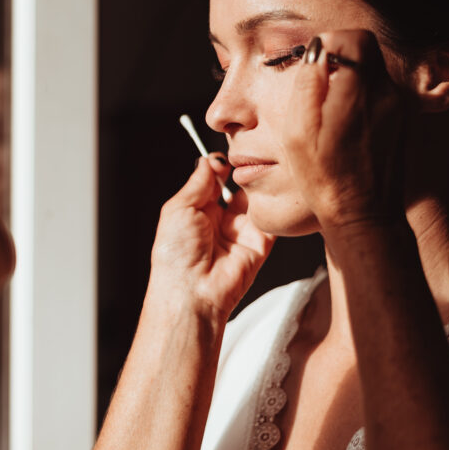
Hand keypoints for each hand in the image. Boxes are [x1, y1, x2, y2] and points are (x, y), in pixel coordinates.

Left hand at [149, 155, 274, 321]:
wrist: (192, 291)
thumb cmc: (176, 254)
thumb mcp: (179, 208)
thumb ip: (198, 182)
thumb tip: (209, 160)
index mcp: (196, 211)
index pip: (214, 180)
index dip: (221, 166)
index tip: (225, 158)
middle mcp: (219, 220)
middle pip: (238, 187)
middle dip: (242, 172)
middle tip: (245, 162)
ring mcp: (240, 232)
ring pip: (257, 200)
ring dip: (258, 186)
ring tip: (256, 175)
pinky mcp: (260, 244)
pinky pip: (272, 220)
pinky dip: (273, 204)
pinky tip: (268, 192)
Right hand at [281, 30, 407, 230]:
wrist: (363, 214)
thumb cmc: (325, 178)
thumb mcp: (297, 132)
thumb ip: (308, 84)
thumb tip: (317, 52)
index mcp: (357, 94)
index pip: (355, 38)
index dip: (331, 42)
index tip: (316, 63)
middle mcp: (384, 95)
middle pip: (367, 48)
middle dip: (341, 56)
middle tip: (320, 81)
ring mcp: (396, 106)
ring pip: (374, 68)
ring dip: (350, 75)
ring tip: (329, 105)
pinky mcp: (399, 119)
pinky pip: (379, 89)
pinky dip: (360, 93)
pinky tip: (343, 121)